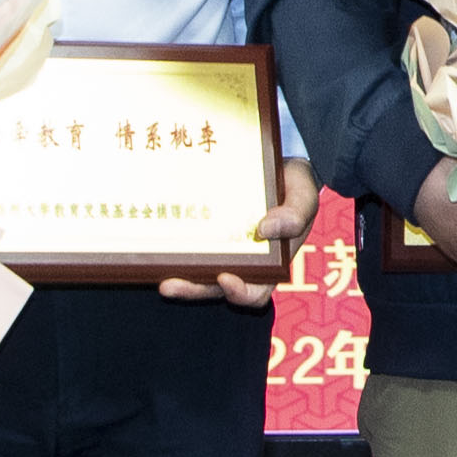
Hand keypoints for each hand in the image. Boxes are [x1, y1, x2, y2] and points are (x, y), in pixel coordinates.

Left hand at [159, 159, 322, 306]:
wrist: (281, 164)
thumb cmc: (295, 188)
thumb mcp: (303, 199)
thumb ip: (293, 216)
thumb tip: (265, 230)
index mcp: (269, 264)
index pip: (254, 292)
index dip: (239, 293)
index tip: (225, 278)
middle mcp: (241, 262)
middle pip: (214, 288)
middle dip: (192, 290)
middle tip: (169, 285)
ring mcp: (221, 248)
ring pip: (196, 272)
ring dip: (177, 276)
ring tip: (158, 274)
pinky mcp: (204, 232)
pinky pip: (186, 245)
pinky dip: (170, 248)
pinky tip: (153, 241)